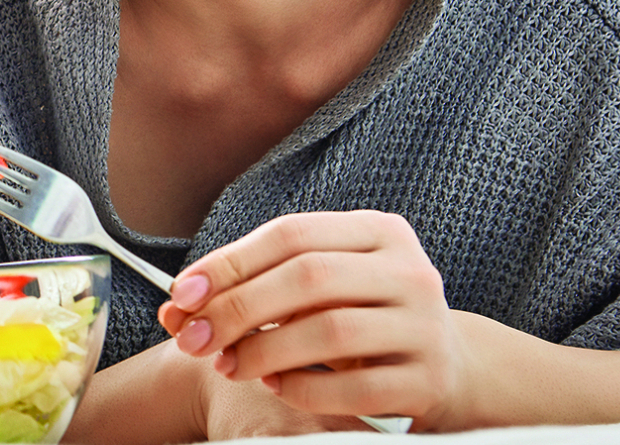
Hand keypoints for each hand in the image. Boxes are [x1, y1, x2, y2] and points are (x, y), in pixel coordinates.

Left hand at [156, 210, 463, 429]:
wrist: (445, 368)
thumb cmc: (358, 317)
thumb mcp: (315, 291)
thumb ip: (251, 290)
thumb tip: (174, 309)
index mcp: (379, 231)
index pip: (292, 234)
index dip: (230, 262)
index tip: (182, 293)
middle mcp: (410, 271)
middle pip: (309, 277)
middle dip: (238, 308)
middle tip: (193, 338)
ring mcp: (425, 325)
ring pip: (331, 330)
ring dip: (264, 351)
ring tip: (227, 365)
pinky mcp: (429, 379)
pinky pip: (354, 387)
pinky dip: (302, 388)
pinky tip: (273, 386)